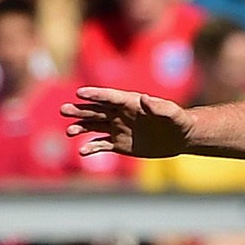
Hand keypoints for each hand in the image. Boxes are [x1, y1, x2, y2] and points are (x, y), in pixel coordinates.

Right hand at [65, 87, 193, 157]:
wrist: (180, 137)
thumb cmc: (178, 120)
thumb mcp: (172, 113)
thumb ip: (160, 106)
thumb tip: (145, 99)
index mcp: (130, 102)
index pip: (109, 97)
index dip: (95, 94)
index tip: (80, 93)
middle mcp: (120, 114)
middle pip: (96, 110)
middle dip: (80, 110)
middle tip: (64, 110)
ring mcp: (118, 128)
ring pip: (94, 126)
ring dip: (81, 127)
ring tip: (69, 131)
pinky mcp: (120, 144)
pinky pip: (102, 144)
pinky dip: (92, 147)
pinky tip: (82, 151)